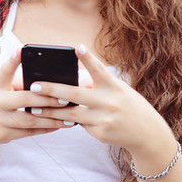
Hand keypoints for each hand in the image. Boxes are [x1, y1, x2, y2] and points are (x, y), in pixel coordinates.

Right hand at [0, 48, 67, 150]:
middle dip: (47, 99)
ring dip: (52, 118)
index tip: (21, 49)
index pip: (3, 71)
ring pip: (30, 120)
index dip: (12, 60)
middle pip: (24, 99)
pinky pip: (29, 133)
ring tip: (69, 116)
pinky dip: (45, 129)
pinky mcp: (3, 135)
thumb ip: (15, 84)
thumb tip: (46, 81)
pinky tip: (58, 125)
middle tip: (65, 97)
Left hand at [27, 45, 173, 153]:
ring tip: (33, 108)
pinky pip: (79, 125)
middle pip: (76, 94)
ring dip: (51, 111)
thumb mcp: (118, 91)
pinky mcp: (100, 133)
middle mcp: (109, 102)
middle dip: (53, 90)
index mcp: (114, 87)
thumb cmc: (128, 106)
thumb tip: (73, 81)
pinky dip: (67, 121)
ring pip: (71, 114)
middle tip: (34, 86)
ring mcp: (104, 119)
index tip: (77, 47)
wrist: (147, 134)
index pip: (99, 70)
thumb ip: (97, 85)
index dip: (88, 59)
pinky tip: (53, 120)